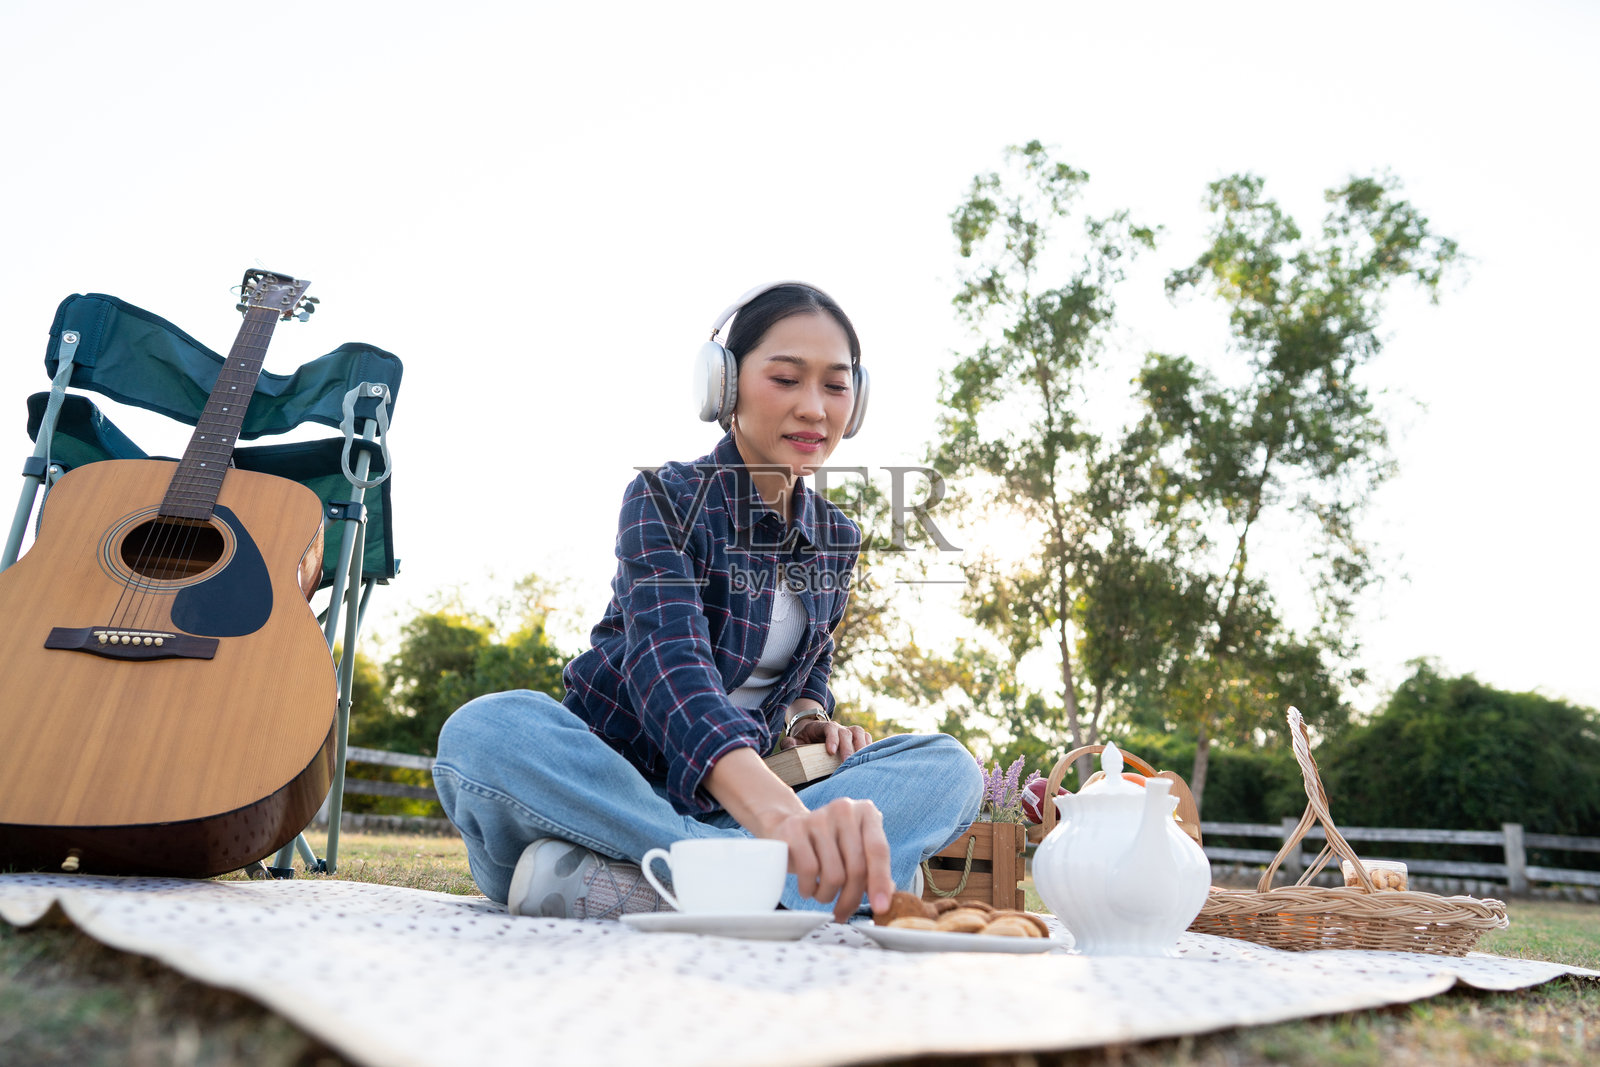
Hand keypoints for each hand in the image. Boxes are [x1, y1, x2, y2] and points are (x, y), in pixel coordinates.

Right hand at [769, 797, 893, 921]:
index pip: (878, 850)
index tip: (881, 908)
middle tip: (843, 912)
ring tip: (823, 894)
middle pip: (856, 867)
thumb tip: (884, 898)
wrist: (788, 828)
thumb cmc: (829, 845)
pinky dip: (810, 889)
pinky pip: (809, 871)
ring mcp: (817, 817)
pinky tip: (808, 888)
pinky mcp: (794, 829)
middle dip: (850, 899)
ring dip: (828, 895)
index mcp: (866, 812)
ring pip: (834, 875)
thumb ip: (873, 871)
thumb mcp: (856, 851)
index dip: (880, 882)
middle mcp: (843, 809)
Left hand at [783, 717, 871, 758]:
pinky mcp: (856, 738)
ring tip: (860, 761)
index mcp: (822, 727)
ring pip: (859, 733)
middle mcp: (837, 727)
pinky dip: (869, 746)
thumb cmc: (803, 740)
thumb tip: (790, 744)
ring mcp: (848, 732)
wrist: (812, 733)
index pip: (830, 728)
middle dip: (847, 747)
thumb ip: (789, 743)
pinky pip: (866, 738)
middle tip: (846, 763)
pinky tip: (868, 759)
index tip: (830, 752)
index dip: (832, 738)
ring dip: (861, 746)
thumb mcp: (794, 740)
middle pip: (846, 732)